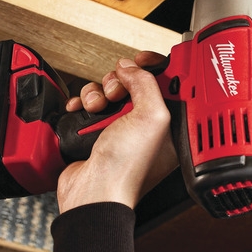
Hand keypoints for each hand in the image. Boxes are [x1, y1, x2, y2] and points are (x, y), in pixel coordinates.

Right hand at [56, 52, 178, 211]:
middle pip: (133, 83)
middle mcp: (145, 128)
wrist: (92, 191)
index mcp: (168, 126)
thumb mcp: (151, 118)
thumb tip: (131, 68)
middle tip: (117, 94)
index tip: (141, 59)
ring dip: (98, 94)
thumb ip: (146, 84)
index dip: (154, 67)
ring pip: (108, 91)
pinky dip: (82, 104)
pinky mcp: (97, 132)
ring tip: (98, 109)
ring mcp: (120, 130)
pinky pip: (89, 104)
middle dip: (120, 82)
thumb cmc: (126, 169)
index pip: (166, 84)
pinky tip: (83, 112)